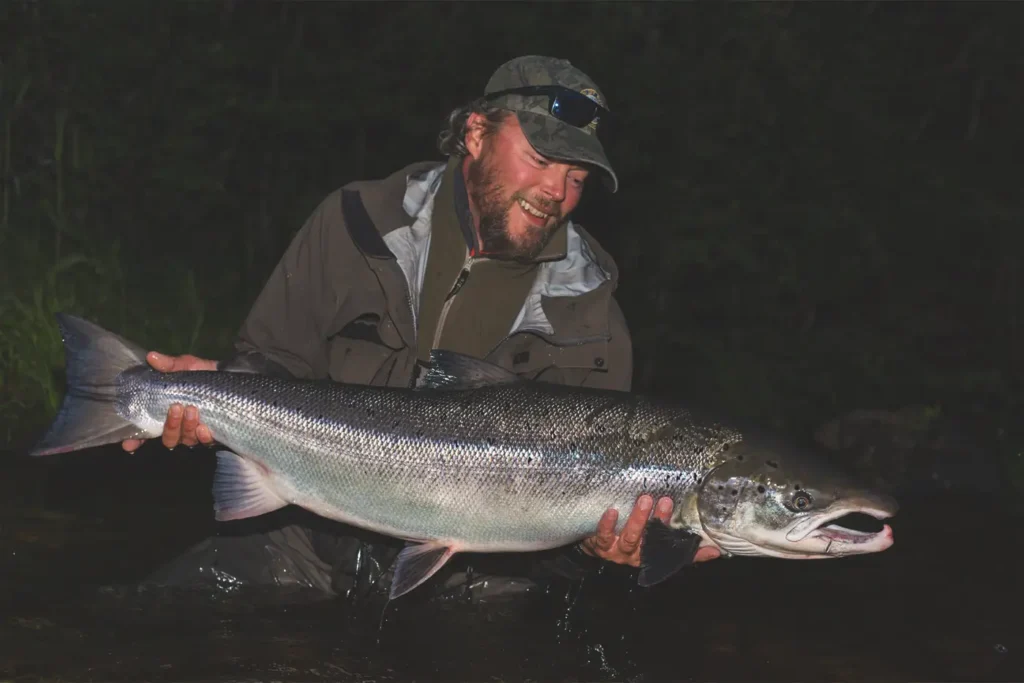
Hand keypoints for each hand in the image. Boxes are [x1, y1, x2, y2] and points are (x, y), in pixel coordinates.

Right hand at [121, 351, 217, 452]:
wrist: (228, 375)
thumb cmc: (201, 373)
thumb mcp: (184, 366)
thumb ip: (168, 365)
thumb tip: (151, 356)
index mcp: (165, 414)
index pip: (146, 432)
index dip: (135, 440)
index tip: (128, 443)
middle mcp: (179, 427)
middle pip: (168, 438)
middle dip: (170, 426)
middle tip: (176, 407)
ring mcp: (195, 432)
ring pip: (185, 440)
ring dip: (187, 427)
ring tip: (192, 409)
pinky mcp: (212, 434)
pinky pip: (204, 442)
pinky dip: (203, 436)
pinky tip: (204, 428)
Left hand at [579, 495, 721, 566]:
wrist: (595, 547)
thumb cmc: (630, 541)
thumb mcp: (655, 544)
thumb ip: (683, 547)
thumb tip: (715, 551)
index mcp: (652, 554)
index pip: (673, 551)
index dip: (690, 551)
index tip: (705, 540)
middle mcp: (636, 555)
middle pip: (650, 540)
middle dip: (659, 521)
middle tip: (665, 500)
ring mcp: (618, 551)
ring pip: (630, 538)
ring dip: (638, 519)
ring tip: (645, 499)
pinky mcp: (600, 545)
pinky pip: (604, 535)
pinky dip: (608, 524)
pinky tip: (611, 511)